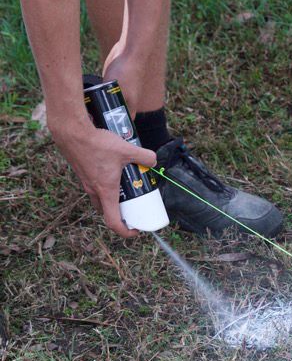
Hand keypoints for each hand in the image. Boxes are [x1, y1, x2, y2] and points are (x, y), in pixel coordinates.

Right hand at [50, 118, 157, 237]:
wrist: (69, 129)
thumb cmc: (96, 142)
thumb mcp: (126, 149)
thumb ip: (144, 156)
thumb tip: (153, 161)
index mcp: (105, 192)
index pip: (113, 222)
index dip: (125, 231)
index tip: (135, 229)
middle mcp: (93, 190)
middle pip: (106, 211)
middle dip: (120, 213)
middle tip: (132, 207)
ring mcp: (85, 181)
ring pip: (98, 197)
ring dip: (111, 197)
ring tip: (124, 187)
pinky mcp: (80, 171)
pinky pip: (92, 184)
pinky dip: (102, 183)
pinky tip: (110, 169)